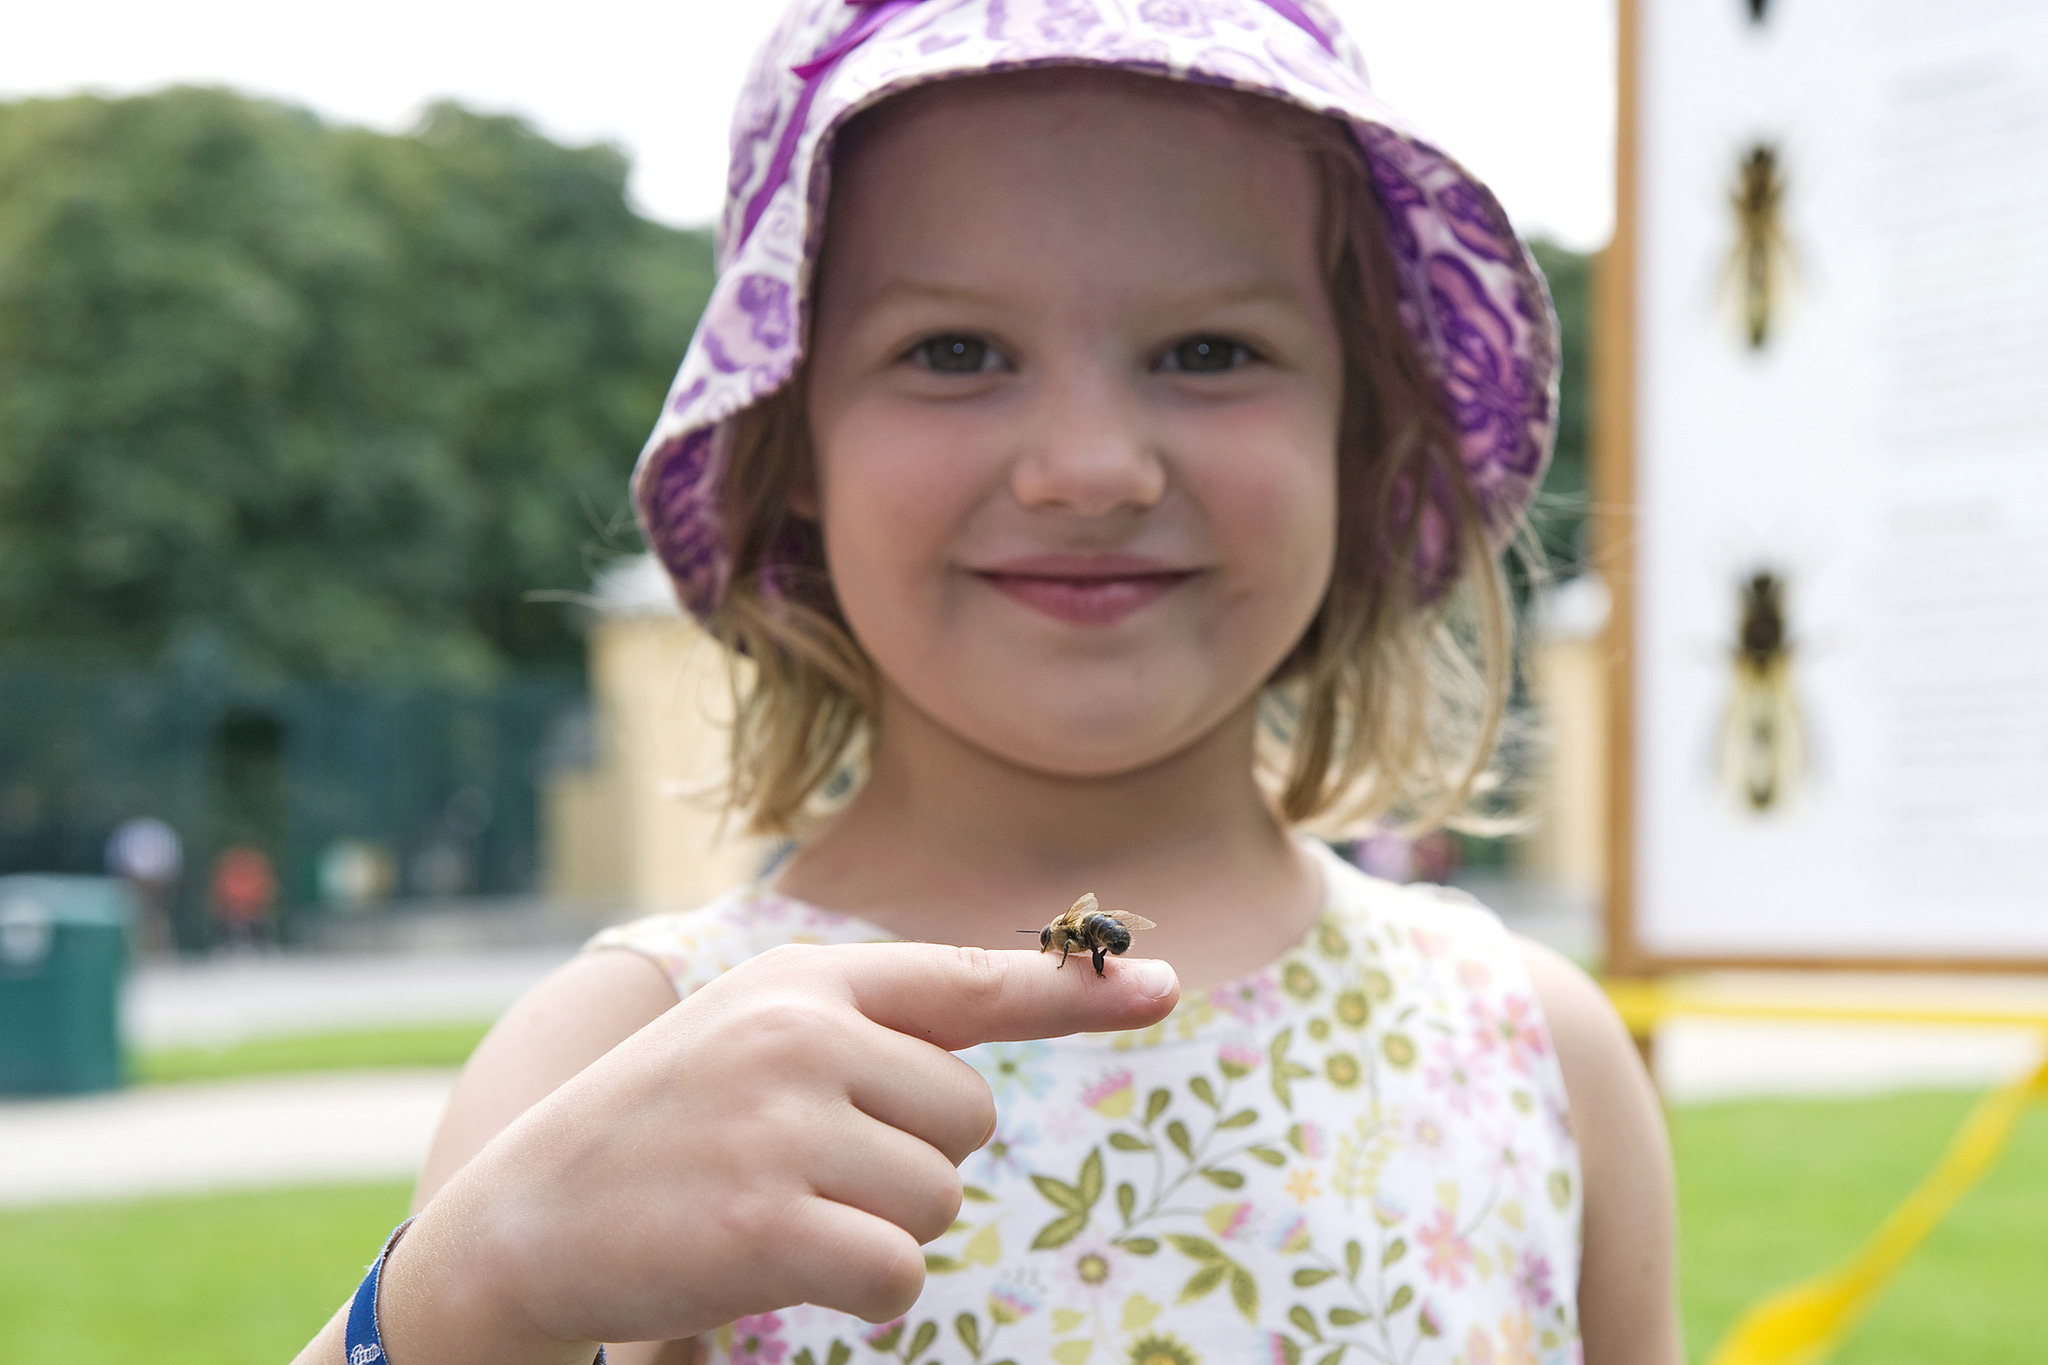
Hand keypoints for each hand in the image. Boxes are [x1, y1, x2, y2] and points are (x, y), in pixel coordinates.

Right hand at [378, 942, 1178, 1362]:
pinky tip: (778, 1265)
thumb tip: (989, 1074)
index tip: (1166, 986)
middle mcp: (803, 1033)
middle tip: (801, 1164)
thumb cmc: (663, 1127)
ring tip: (776, 1207)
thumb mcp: (756, 1037)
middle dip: (910, 1159)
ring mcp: (785, 1124)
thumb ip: (871, 1034)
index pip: (971, 980)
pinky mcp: (771, 1223)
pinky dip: (862, 1289)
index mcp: (808, 980)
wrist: (523, 1220)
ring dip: (878, 1226)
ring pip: (937, 1200)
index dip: (1078, 991)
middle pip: (970, 1119)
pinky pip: (899, 1273)